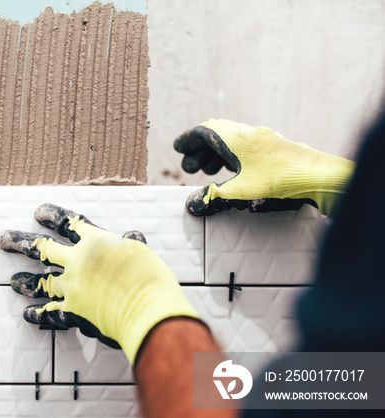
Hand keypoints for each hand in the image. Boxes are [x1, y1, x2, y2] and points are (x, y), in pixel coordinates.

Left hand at [0, 204, 199, 363]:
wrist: (146, 309)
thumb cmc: (149, 280)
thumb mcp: (142, 253)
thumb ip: (130, 245)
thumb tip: (132, 235)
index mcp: (96, 242)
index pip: (69, 223)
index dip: (52, 216)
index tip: (38, 213)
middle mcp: (78, 262)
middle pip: (42, 249)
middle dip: (20, 243)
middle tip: (4, 239)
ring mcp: (72, 287)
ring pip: (40, 282)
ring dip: (25, 281)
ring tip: (12, 281)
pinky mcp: (72, 312)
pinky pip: (49, 313)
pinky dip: (38, 314)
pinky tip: (27, 314)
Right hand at [173, 119, 354, 216]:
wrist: (319, 176)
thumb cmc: (281, 180)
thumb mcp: (242, 192)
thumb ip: (215, 197)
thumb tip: (193, 205)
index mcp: (238, 138)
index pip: (205, 131)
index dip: (189, 140)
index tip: (178, 148)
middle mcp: (250, 134)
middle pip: (217, 134)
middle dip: (200, 150)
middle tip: (189, 167)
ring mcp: (264, 140)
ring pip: (232, 141)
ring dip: (216, 153)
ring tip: (207, 171)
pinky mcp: (275, 149)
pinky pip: (245, 147)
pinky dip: (231, 155)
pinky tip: (233, 171)